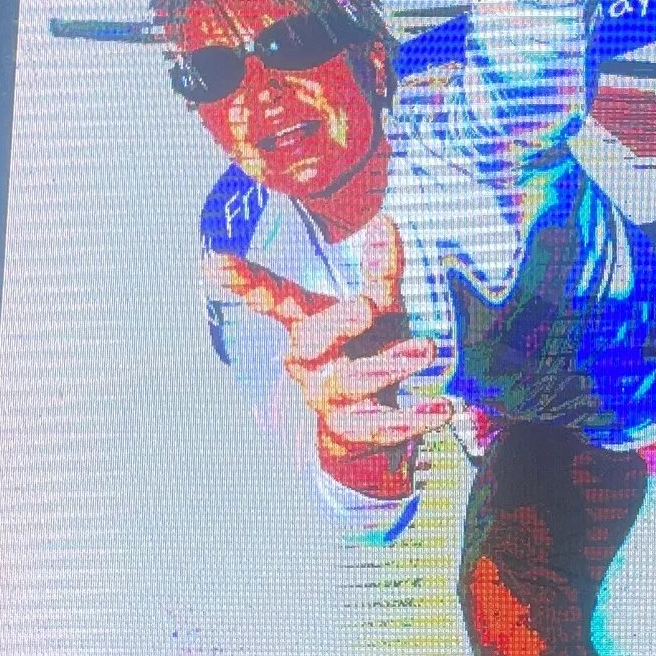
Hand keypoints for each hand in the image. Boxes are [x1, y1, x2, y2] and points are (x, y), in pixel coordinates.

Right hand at [213, 218, 446, 499]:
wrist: (371, 432)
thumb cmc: (370, 353)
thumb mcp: (381, 310)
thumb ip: (381, 270)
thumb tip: (384, 222)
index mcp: (308, 326)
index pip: (273, 299)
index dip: (246, 282)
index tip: (214, 262)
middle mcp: (309, 363)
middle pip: (308, 341)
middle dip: (337, 322)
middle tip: (367, 306)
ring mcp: (327, 400)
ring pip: (347, 382)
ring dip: (387, 365)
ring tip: (425, 349)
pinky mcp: (353, 433)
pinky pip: (380, 427)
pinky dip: (412, 419)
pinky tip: (441, 407)